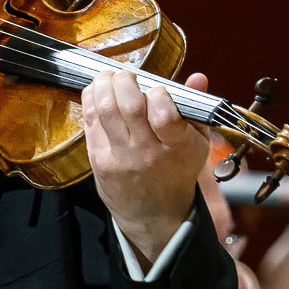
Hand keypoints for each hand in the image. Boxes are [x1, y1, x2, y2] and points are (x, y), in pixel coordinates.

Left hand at [83, 69, 212, 264]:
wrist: (154, 214)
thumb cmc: (177, 171)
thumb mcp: (197, 144)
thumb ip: (196, 109)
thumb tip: (197, 77)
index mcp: (178, 148)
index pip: (165, 116)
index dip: (158, 93)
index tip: (157, 88)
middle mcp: (148, 153)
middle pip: (130, 107)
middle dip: (125, 80)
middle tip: (127, 74)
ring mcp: (121, 157)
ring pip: (106, 111)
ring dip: (104, 85)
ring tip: (109, 77)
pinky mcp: (99, 160)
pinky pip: (91, 121)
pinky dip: (91, 99)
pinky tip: (97, 90)